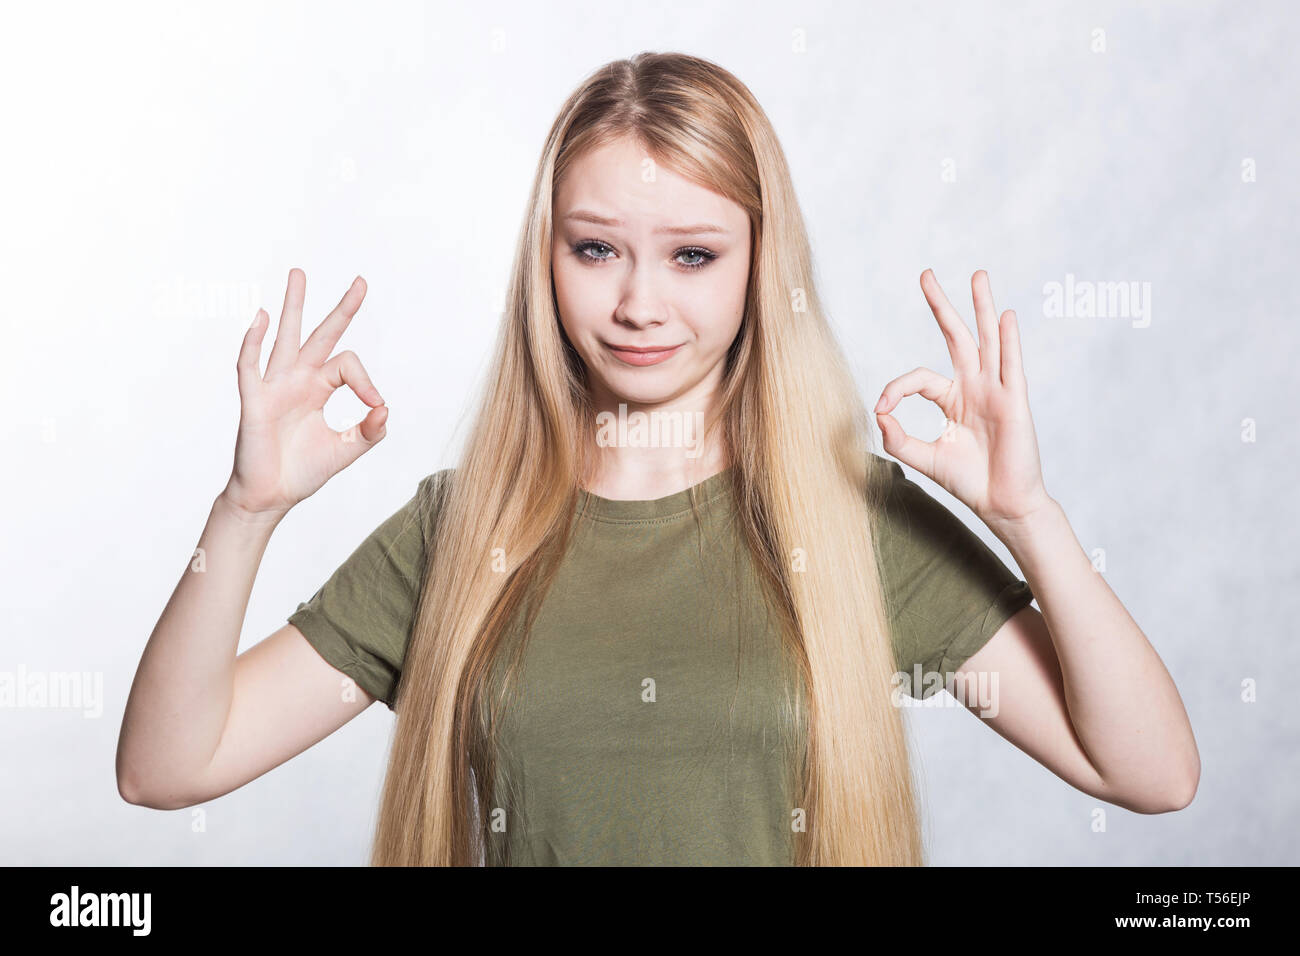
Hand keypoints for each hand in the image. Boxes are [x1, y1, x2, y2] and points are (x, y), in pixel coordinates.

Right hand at [222, 268, 387, 519]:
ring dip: (293, 305)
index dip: (366, 381)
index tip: (376, 406)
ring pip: (285, 337)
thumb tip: (385, 407)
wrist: (271, 497)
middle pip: (321, 334)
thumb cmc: (302, 472)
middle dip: (342, 309)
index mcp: (319, 388)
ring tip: (299, 273)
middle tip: (361, 281)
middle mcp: (297, 379)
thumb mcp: (347, 449)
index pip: (348, 365)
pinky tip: (262, 318)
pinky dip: (254, 341)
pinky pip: (250, 365)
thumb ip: (370, 430)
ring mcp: (274, 386)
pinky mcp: (254, 401)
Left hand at [875, 269, 1051, 529]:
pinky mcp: (1015, 402)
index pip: (920, 377)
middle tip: (926, 274)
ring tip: (977, 275)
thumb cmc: (969, 481)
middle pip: (956, 337)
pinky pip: (1011, 365)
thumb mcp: (924, 458)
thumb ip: (898, 438)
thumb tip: (878, 413)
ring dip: (981, 307)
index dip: (897, 388)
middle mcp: (974, 388)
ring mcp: (996, 391)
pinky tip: (1006, 316)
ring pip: (987, 341)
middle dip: (941, 306)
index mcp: (952, 399)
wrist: (1002, 505)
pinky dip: (1009, 340)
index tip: (882, 408)